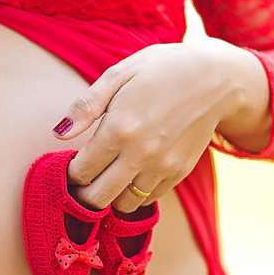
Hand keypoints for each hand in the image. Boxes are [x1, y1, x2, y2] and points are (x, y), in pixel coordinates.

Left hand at [52, 39, 270, 212]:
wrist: (215, 78)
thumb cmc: (160, 69)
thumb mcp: (119, 74)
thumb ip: (85, 106)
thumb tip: (58, 134)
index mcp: (118, 129)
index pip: (80, 172)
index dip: (69, 173)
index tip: (70, 164)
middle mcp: (139, 154)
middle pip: (97, 198)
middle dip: (82, 194)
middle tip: (81, 182)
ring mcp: (162, 167)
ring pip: (123, 205)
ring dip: (110, 197)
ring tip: (106, 178)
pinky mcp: (179, 173)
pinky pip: (148, 199)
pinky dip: (135, 194)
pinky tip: (131, 174)